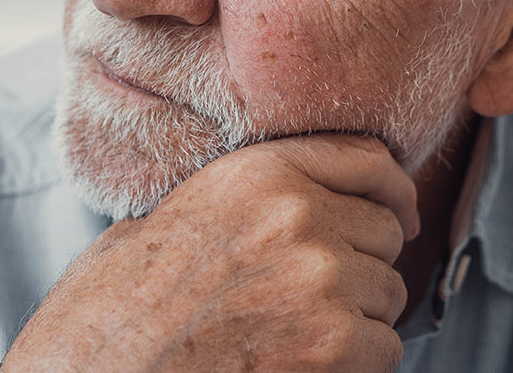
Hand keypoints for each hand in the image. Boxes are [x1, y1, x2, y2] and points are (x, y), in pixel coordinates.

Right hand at [2, 133, 418, 372]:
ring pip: (389, 293)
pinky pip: (385, 348)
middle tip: (324, 293)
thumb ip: (236, 198)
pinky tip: (305, 365)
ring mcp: (322, 279)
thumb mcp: (164, 218)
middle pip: (386, 232)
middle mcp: (299, 214)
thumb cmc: (113, 310)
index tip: (400, 213)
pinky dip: (358, 364)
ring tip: (300, 333)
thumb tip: (282, 201)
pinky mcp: (334, 345)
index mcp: (257, 171)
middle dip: (365, 263)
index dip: (393, 191)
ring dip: (360, 317)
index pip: (369, 160)